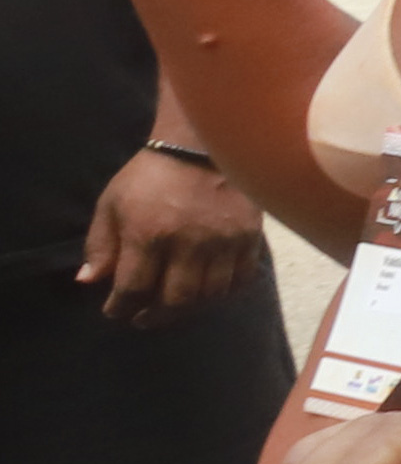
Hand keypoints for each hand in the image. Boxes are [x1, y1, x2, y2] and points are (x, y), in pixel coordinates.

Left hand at [76, 149, 256, 324]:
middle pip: (175, 300)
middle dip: (155, 316)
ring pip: (209, 296)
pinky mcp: (249, 239)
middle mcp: (189, 244)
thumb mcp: (112, 203)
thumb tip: (89, 281)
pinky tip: (209, 291)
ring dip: (189, 308)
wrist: (202, 145)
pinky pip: (241, 280)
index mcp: (149, 234)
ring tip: (174, 306)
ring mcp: (223, 243)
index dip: (121, 307)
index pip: (133, 288)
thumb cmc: (150, 175)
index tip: (114, 310)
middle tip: (143, 318)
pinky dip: (224, 293)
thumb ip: (100, 244)